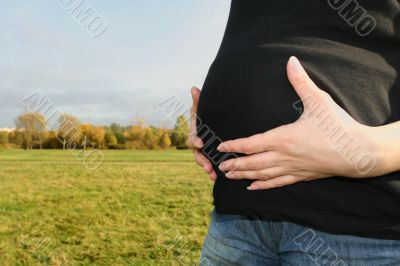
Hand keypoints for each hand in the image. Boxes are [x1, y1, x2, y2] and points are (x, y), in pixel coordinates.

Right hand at [189, 87, 216, 180]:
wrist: (218, 121)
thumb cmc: (208, 114)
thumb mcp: (203, 108)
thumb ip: (198, 100)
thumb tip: (194, 88)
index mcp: (195, 132)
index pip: (193, 138)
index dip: (196, 141)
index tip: (201, 143)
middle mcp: (198, 143)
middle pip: (197, 154)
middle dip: (202, 160)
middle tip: (207, 165)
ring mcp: (204, 151)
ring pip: (203, 161)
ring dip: (207, 168)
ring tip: (212, 174)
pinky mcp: (211, 156)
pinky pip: (210, 165)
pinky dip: (212, 172)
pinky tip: (216, 178)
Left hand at [217, 57, 383, 189]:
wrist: (359, 152)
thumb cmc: (338, 126)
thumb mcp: (318, 100)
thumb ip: (301, 81)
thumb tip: (291, 60)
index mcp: (283, 138)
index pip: (251, 143)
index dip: (234, 146)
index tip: (220, 147)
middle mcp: (283, 156)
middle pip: (252, 162)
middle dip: (235, 164)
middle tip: (219, 167)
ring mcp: (292, 168)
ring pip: (262, 174)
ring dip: (244, 175)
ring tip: (230, 177)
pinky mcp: (301, 176)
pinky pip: (278, 183)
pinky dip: (264, 185)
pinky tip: (253, 188)